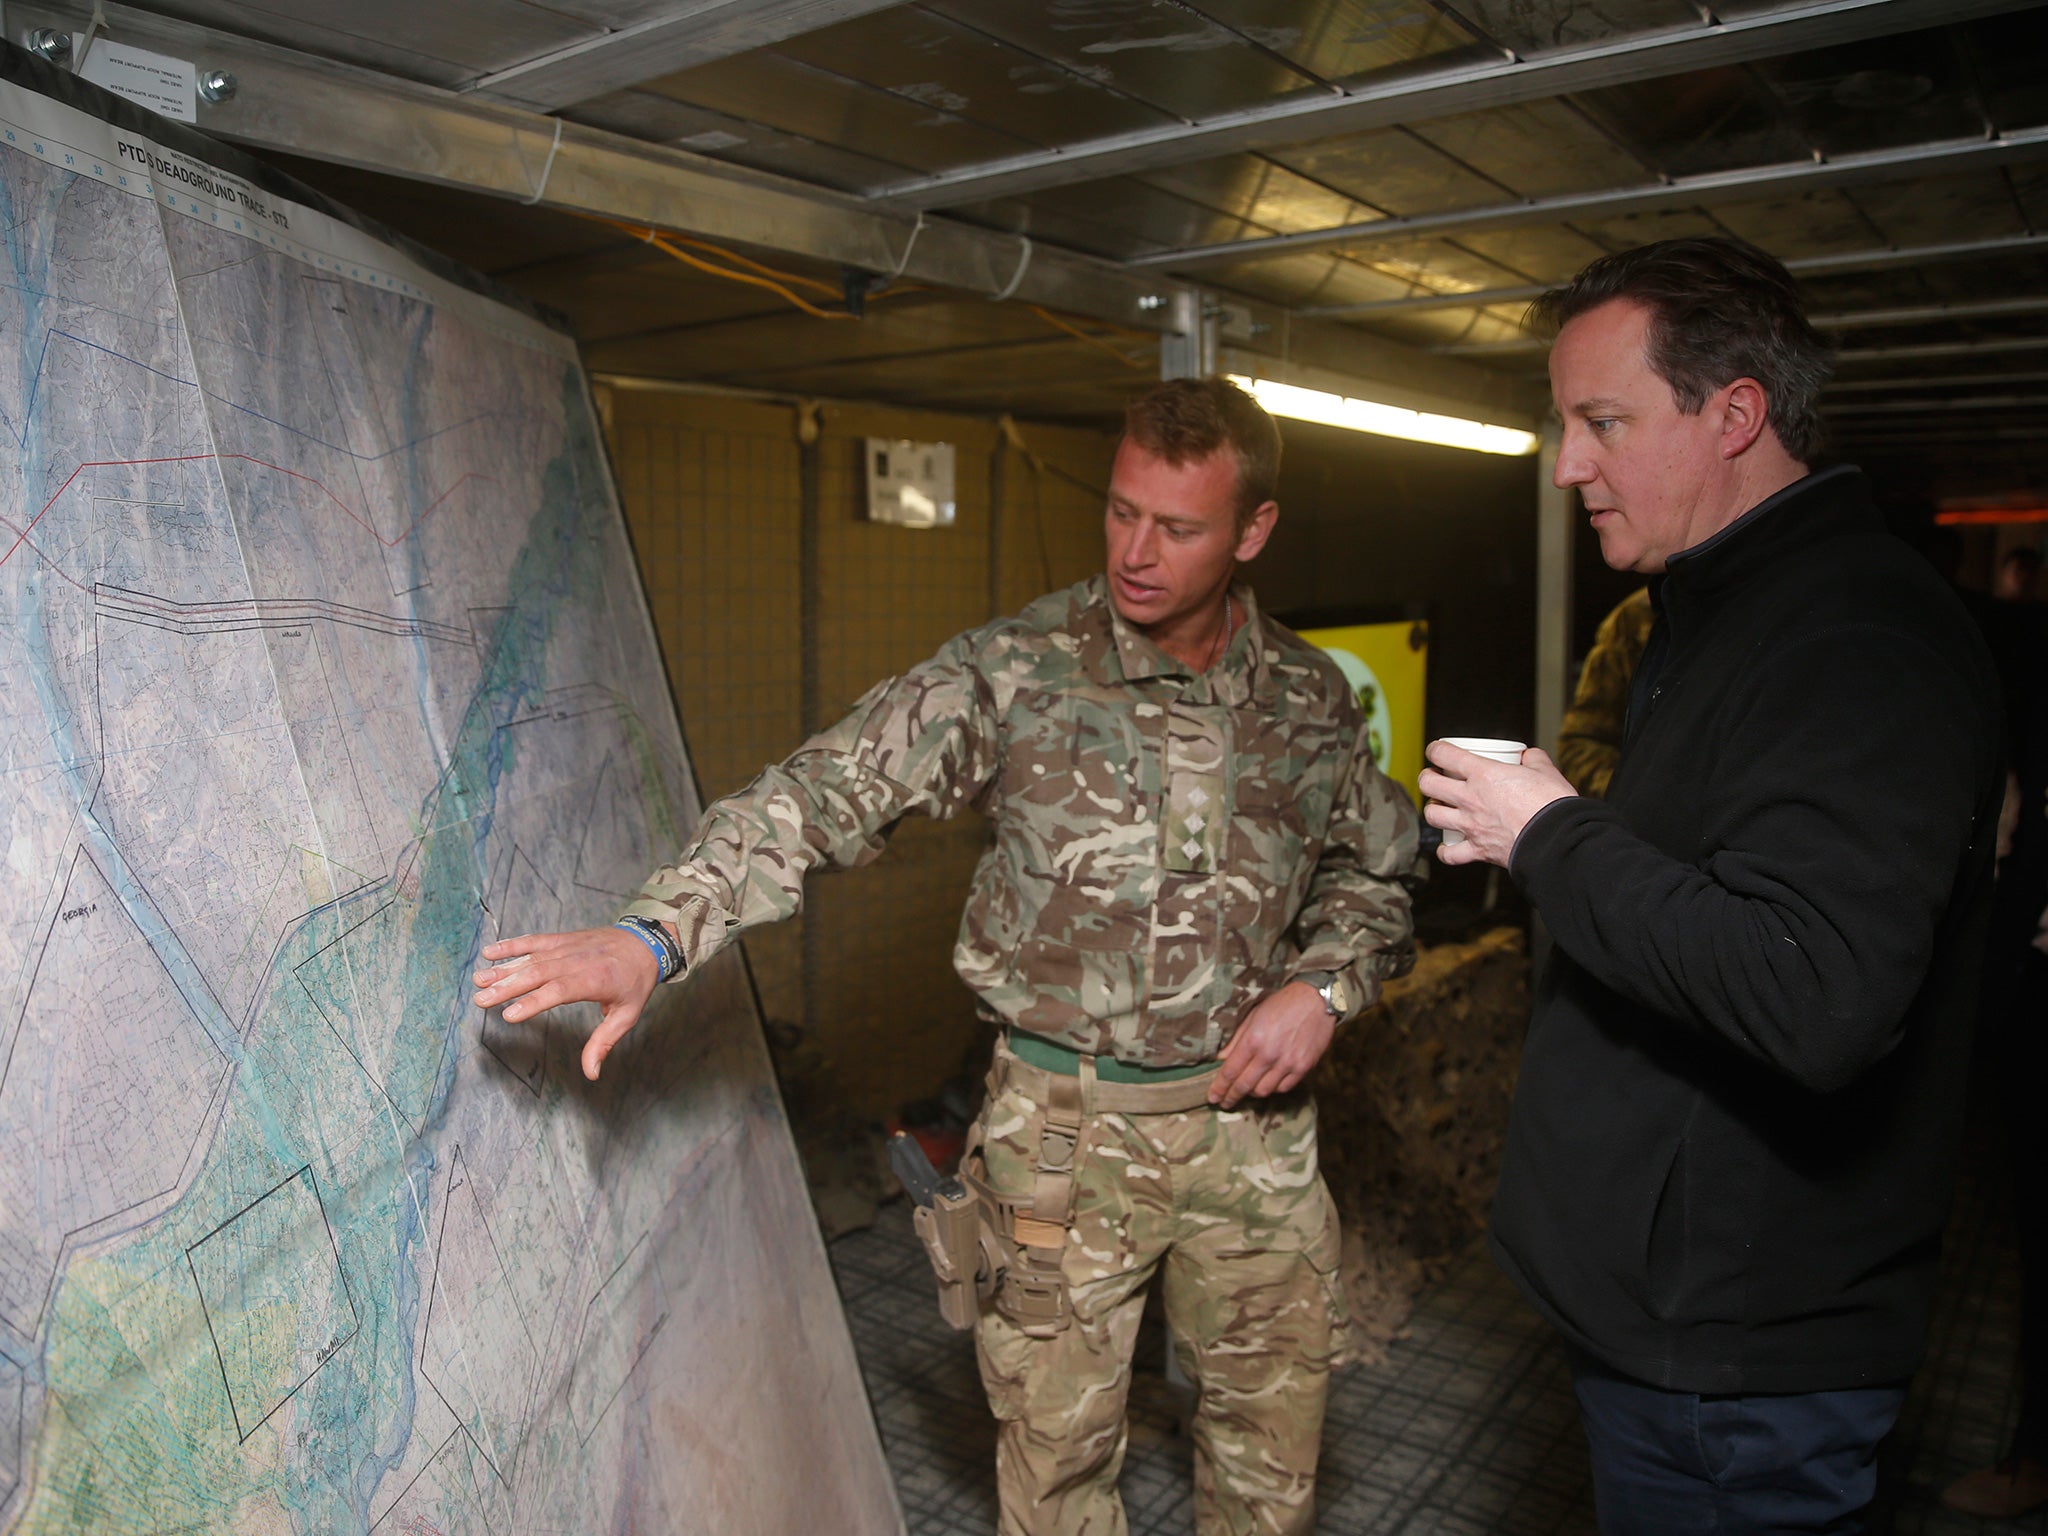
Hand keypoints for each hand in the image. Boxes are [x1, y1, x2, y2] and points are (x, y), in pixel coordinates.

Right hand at [472, 926, 662, 1080]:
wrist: (646, 943)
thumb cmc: (635, 982)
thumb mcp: (627, 1015)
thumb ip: (604, 1042)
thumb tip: (591, 1073)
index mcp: (595, 980)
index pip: (559, 991)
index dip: (533, 1002)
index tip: (509, 1014)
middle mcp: (578, 961)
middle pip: (538, 974)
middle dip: (507, 987)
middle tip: (481, 1000)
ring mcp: (568, 947)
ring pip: (532, 958)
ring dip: (504, 968)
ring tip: (479, 980)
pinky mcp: (563, 938)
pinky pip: (535, 941)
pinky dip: (511, 945)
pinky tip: (490, 953)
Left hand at [1209, 981, 1335, 1108]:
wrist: (1316, 1000)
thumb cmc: (1282, 1004)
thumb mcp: (1253, 1015)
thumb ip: (1236, 1040)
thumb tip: (1222, 1059)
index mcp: (1253, 1040)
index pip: (1230, 1072)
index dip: (1219, 1088)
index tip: (1212, 1097)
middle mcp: (1269, 1054)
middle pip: (1245, 1086)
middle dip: (1231, 1097)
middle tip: (1224, 1103)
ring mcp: (1288, 1063)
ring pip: (1264, 1091)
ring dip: (1252, 1092)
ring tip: (1247, 1090)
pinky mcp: (1304, 1067)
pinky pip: (1284, 1088)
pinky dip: (1273, 1088)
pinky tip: (1268, 1083)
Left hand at [1418, 742, 1575, 868]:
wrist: (1558, 839)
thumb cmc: (1553, 805)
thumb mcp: (1546, 771)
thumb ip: (1534, 759)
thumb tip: (1529, 756)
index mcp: (1484, 774)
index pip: (1444, 754)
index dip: (1435, 749)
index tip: (1436, 751)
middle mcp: (1470, 798)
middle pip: (1429, 784)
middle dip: (1427, 778)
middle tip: (1434, 778)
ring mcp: (1471, 825)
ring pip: (1432, 816)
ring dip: (1432, 810)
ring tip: (1439, 808)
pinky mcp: (1478, 850)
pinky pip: (1449, 854)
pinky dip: (1445, 851)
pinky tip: (1446, 846)